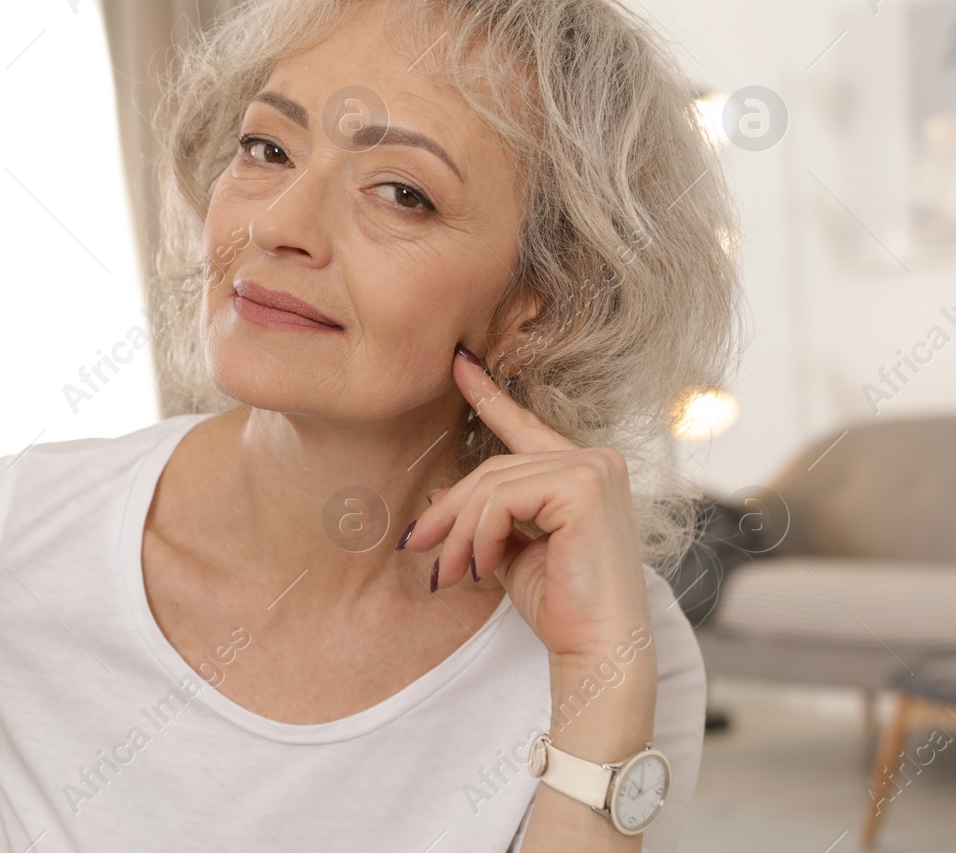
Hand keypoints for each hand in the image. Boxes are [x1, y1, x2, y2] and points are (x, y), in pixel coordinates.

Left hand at [400, 347, 652, 663]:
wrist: (597, 651)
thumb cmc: (560, 606)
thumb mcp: (512, 550)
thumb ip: (486, 516)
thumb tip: (436, 496)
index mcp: (583, 470)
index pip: (524, 427)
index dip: (488, 394)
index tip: (459, 362)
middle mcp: (595, 459)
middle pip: (493, 469)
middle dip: (448, 511)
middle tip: (417, 547)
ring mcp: (592, 468)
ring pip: (491, 486)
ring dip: (458, 534)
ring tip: (449, 573)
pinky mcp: (583, 486)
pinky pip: (501, 500)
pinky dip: (479, 536)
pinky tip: (481, 568)